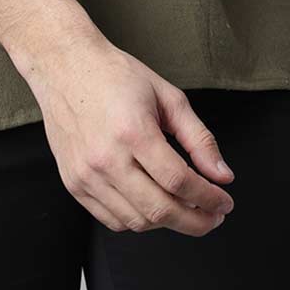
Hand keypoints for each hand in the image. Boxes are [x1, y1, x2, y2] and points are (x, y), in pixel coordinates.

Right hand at [21, 36, 235, 235]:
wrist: (65, 67)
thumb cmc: (115, 76)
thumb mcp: (167, 96)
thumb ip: (198, 138)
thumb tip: (223, 176)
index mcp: (133, 131)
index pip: (179, 182)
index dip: (209, 198)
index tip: (224, 202)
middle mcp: (106, 158)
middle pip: (160, 210)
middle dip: (197, 221)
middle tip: (213, 216)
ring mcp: (86, 174)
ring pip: (137, 222)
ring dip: (168, 223)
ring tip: (185, 209)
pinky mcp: (73, 183)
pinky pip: (112, 220)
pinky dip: (138, 221)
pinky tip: (153, 205)